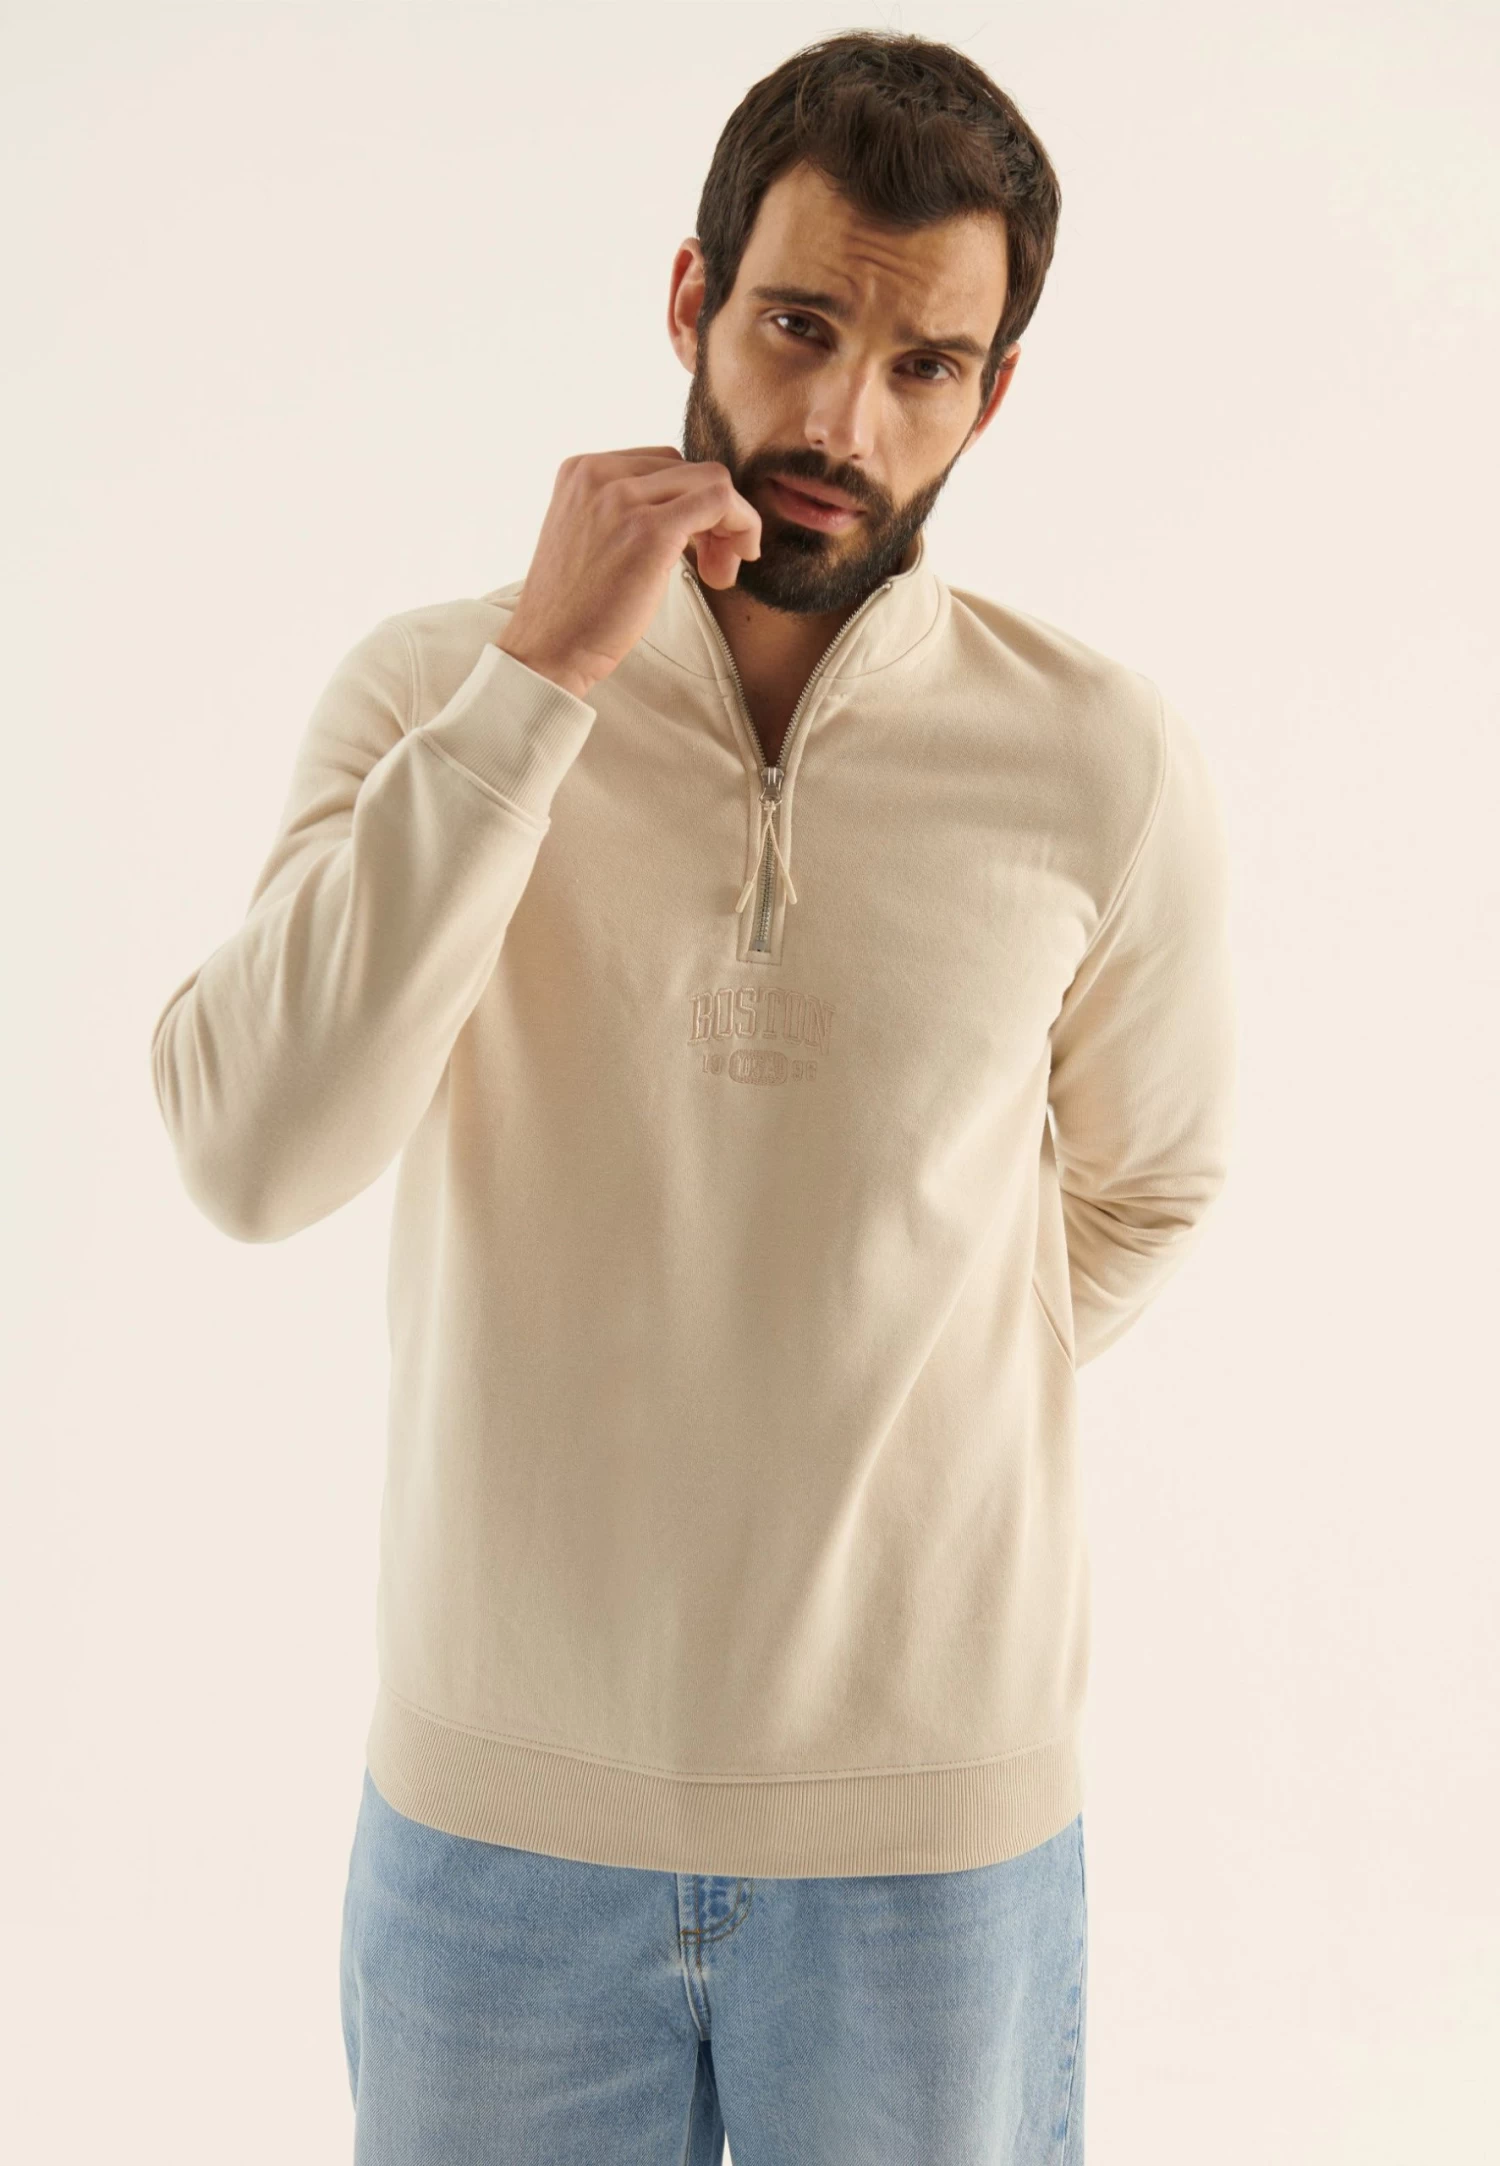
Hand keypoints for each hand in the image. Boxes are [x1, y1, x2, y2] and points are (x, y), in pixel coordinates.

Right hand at [494, 448, 760, 699]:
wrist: (548, 649)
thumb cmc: (574, 608)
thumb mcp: (591, 536)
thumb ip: (627, 511)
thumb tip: (694, 509)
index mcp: (582, 469)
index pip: (662, 464)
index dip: (689, 504)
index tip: (694, 549)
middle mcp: (599, 473)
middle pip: (690, 470)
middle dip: (713, 515)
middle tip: (712, 565)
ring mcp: (623, 498)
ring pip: (712, 481)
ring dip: (731, 523)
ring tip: (718, 571)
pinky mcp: (650, 530)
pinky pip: (720, 500)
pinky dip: (741, 527)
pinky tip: (726, 568)